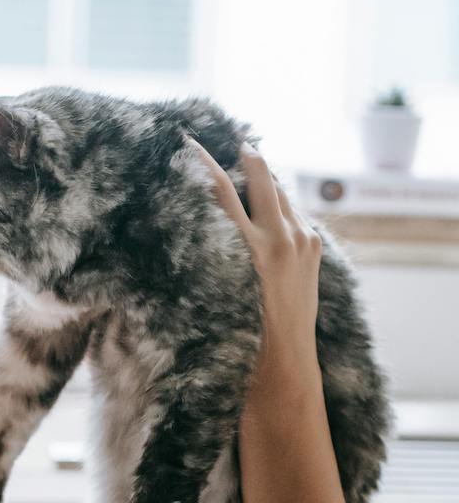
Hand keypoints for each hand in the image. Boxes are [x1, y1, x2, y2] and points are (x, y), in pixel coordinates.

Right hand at [186, 137, 322, 409]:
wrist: (283, 362)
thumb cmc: (240, 336)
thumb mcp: (217, 289)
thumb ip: (213, 249)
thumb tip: (197, 218)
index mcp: (250, 248)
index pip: (220, 189)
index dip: (202, 161)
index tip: (188, 140)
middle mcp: (280, 237)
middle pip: (260, 176)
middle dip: (244, 156)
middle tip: (230, 140)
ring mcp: (302, 240)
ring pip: (280, 191)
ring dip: (263, 178)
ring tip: (247, 165)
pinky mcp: (313, 247)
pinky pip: (292, 213)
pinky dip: (277, 204)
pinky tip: (265, 205)